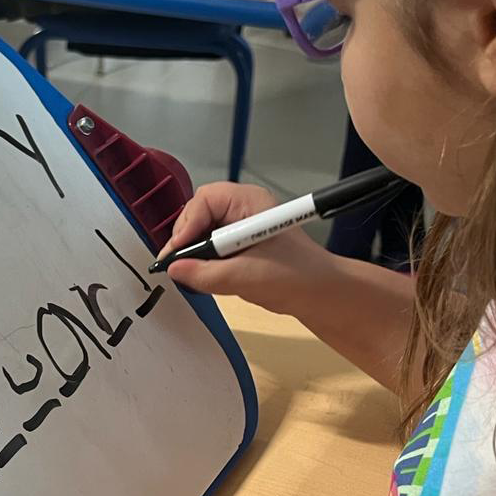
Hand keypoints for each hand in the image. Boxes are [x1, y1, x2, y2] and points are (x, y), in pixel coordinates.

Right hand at [161, 181, 339, 316]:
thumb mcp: (246, 276)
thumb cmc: (295, 277)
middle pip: (199, 213)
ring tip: (191, 271)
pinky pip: (211, 246)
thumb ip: (207, 274)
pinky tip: (204, 275)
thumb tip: (174, 269)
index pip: (205, 200)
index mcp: (249, 202)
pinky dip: (203, 260)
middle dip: (187, 237)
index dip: (188, 224)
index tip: (178, 252)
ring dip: (194, 250)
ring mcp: (241, 226)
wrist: (321, 294)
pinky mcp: (240, 245)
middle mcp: (243, 209)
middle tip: (179, 263)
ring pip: (202, 231)